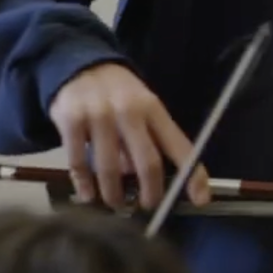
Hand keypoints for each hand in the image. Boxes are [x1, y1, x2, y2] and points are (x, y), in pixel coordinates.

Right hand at [46, 63, 209, 210]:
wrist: (79, 65)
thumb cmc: (118, 94)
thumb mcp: (142, 108)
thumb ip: (148, 140)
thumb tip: (149, 182)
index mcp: (154, 109)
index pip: (180, 146)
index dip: (193, 174)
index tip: (201, 198)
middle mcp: (129, 111)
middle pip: (147, 161)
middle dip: (151, 191)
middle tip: (149, 206)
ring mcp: (99, 116)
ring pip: (110, 167)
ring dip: (114, 193)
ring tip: (116, 204)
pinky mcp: (71, 121)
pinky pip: (78, 161)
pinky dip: (84, 183)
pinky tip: (88, 195)